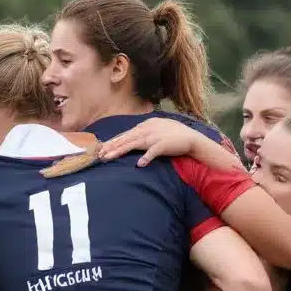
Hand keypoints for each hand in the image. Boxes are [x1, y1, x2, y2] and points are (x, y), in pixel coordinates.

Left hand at [96, 118, 212, 165]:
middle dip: (111, 146)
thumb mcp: (156, 129)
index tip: (102, 148)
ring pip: (134, 144)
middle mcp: (147, 130)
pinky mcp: (163, 145)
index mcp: (145, 126)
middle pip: (126, 138)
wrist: (191, 138)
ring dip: (120, 150)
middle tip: (99, 154)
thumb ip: (144, 132)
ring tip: (109, 157)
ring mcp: (155, 137)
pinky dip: (147, 158)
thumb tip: (133, 138)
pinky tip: (139, 164)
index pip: (126, 134)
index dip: (113, 141)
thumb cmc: (174, 135)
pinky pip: (153, 152)